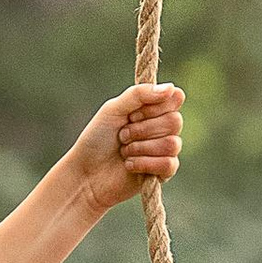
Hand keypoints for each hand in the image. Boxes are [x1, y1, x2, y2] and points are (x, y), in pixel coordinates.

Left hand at [65, 80, 182, 217]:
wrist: (86, 173)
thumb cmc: (97, 139)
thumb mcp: (113, 109)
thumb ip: (139, 94)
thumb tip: (171, 88)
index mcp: (153, 109)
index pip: (175, 98)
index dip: (154, 106)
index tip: (132, 114)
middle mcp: (162, 128)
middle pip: (175, 121)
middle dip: (143, 129)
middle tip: (122, 135)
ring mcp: (164, 151)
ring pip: (172, 144)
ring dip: (141, 147)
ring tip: (124, 151)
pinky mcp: (163, 173)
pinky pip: (169, 164)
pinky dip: (144, 163)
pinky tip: (129, 165)